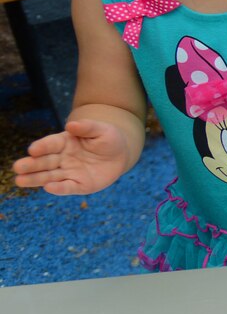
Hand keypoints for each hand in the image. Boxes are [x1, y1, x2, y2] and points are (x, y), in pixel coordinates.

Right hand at [11, 119, 128, 195]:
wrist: (120, 155)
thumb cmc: (108, 138)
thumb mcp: (101, 130)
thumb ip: (87, 127)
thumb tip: (71, 125)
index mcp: (64, 142)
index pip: (50, 144)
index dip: (42, 147)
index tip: (33, 150)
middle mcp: (63, 158)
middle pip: (44, 162)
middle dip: (31, 164)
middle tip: (18, 167)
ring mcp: (70, 172)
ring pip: (50, 176)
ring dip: (35, 179)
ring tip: (20, 180)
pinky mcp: (80, 185)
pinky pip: (68, 187)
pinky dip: (59, 188)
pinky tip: (49, 188)